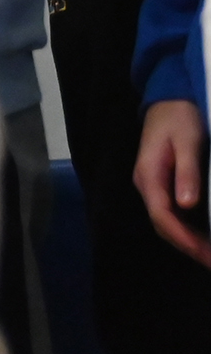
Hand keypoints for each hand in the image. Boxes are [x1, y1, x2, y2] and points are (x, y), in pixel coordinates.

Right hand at [137, 99, 210, 267]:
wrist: (168, 98)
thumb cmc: (179, 117)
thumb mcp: (188, 141)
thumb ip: (186, 172)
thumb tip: (186, 205)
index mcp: (149, 176)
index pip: (162, 216)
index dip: (184, 239)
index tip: (206, 255)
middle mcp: (148, 185)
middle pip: (163, 224)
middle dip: (189, 247)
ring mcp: (154, 185)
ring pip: (168, 221)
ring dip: (189, 241)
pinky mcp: (163, 184)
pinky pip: (173, 213)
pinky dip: (189, 229)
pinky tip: (206, 235)